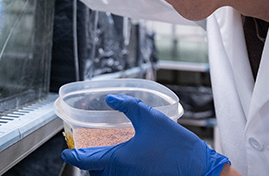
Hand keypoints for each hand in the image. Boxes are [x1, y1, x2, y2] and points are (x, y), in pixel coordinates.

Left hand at [62, 94, 228, 175]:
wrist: (200, 171)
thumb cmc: (177, 148)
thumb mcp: (150, 118)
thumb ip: (128, 105)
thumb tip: (112, 99)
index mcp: (118, 161)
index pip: (85, 160)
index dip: (74, 154)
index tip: (67, 150)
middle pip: (94, 172)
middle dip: (89, 161)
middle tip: (87, 149)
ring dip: (103, 167)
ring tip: (105, 154)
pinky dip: (115, 171)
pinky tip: (125, 160)